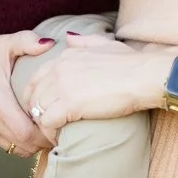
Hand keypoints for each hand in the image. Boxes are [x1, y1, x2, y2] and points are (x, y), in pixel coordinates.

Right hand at [0, 25, 54, 154]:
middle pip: (23, 146)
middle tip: (56, 130)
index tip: (59, 127)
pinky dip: (16, 140)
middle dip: (42, 142)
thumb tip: (51, 43)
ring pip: (12, 148)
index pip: (26, 134)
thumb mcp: (4, 43)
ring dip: (29, 143)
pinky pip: (1, 143)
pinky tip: (24, 127)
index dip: (46, 136)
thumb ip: (28, 41)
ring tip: (42, 129)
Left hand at [20, 35, 175, 141]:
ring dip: (44, 125)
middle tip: (51, 126)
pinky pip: (47, 123)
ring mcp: (62, 86)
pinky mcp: (69, 104)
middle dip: (38, 113)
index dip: (38, 97)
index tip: (48, 110)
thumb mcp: (105, 44)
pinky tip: (61, 139)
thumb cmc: (132, 63)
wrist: (145, 76)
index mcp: (66, 56)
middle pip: (33, 96)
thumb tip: (69, 38)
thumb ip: (84, 42)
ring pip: (37, 111)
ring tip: (57, 135)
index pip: (36, 78)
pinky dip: (51, 134)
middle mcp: (59, 68)